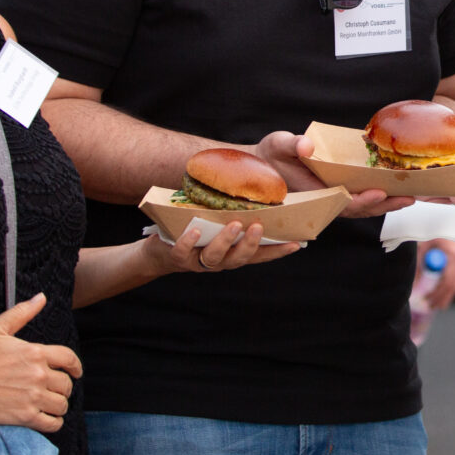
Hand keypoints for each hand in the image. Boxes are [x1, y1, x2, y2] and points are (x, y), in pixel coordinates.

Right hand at [0, 293, 81, 432]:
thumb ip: (22, 312)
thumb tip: (41, 297)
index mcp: (36, 352)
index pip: (69, 359)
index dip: (76, 367)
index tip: (76, 372)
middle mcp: (38, 375)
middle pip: (66, 384)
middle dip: (64, 387)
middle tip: (55, 390)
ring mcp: (32, 397)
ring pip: (62, 404)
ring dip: (59, 405)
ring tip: (51, 404)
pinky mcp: (24, 416)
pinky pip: (52, 424)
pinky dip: (54, 422)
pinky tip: (48, 419)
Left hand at [155, 218, 299, 274]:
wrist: (158, 252)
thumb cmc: (194, 232)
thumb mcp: (216, 225)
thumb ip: (234, 216)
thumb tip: (256, 192)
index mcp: (232, 253)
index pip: (260, 255)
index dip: (278, 251)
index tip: (296, 243)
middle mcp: (220, 261)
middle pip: (240, 258)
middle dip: (250, 243)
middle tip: (259, 227)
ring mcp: (198, 262)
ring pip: (216, 257)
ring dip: (226, 241)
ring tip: (234, 224)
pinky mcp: (177, 258)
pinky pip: (184, 252)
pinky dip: (190, 242)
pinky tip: (196, 231)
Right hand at [260, 130, 415, 218]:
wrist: (266, 163)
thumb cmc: (271, 154)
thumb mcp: (278, 144)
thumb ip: (292, 144)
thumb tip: (306, 145)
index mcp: (314, 193)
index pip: (342, 203)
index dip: (362, 201)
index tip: (379, 192)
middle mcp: (326, 199)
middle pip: (359, 209)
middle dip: (384, 205)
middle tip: (409, 198)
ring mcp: (333, 197)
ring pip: (363, 207)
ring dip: (386, 203)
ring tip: (411, 197)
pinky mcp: (338, 190)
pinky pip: (360, 197)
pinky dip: (379, 195)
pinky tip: (396, 190)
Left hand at [418, 238, 454, 309]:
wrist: (435, 219)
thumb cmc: (425, 232)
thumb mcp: (420, 248)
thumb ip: (419, 266)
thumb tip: (414, 287)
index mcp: (452, 252)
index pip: (447, 279)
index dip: (437, 292)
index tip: (426, 300)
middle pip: (453, 283)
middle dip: (442, 297)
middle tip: (430, 307)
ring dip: (446, 296)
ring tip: (435, 306)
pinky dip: (449, 289)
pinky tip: (442, 297)